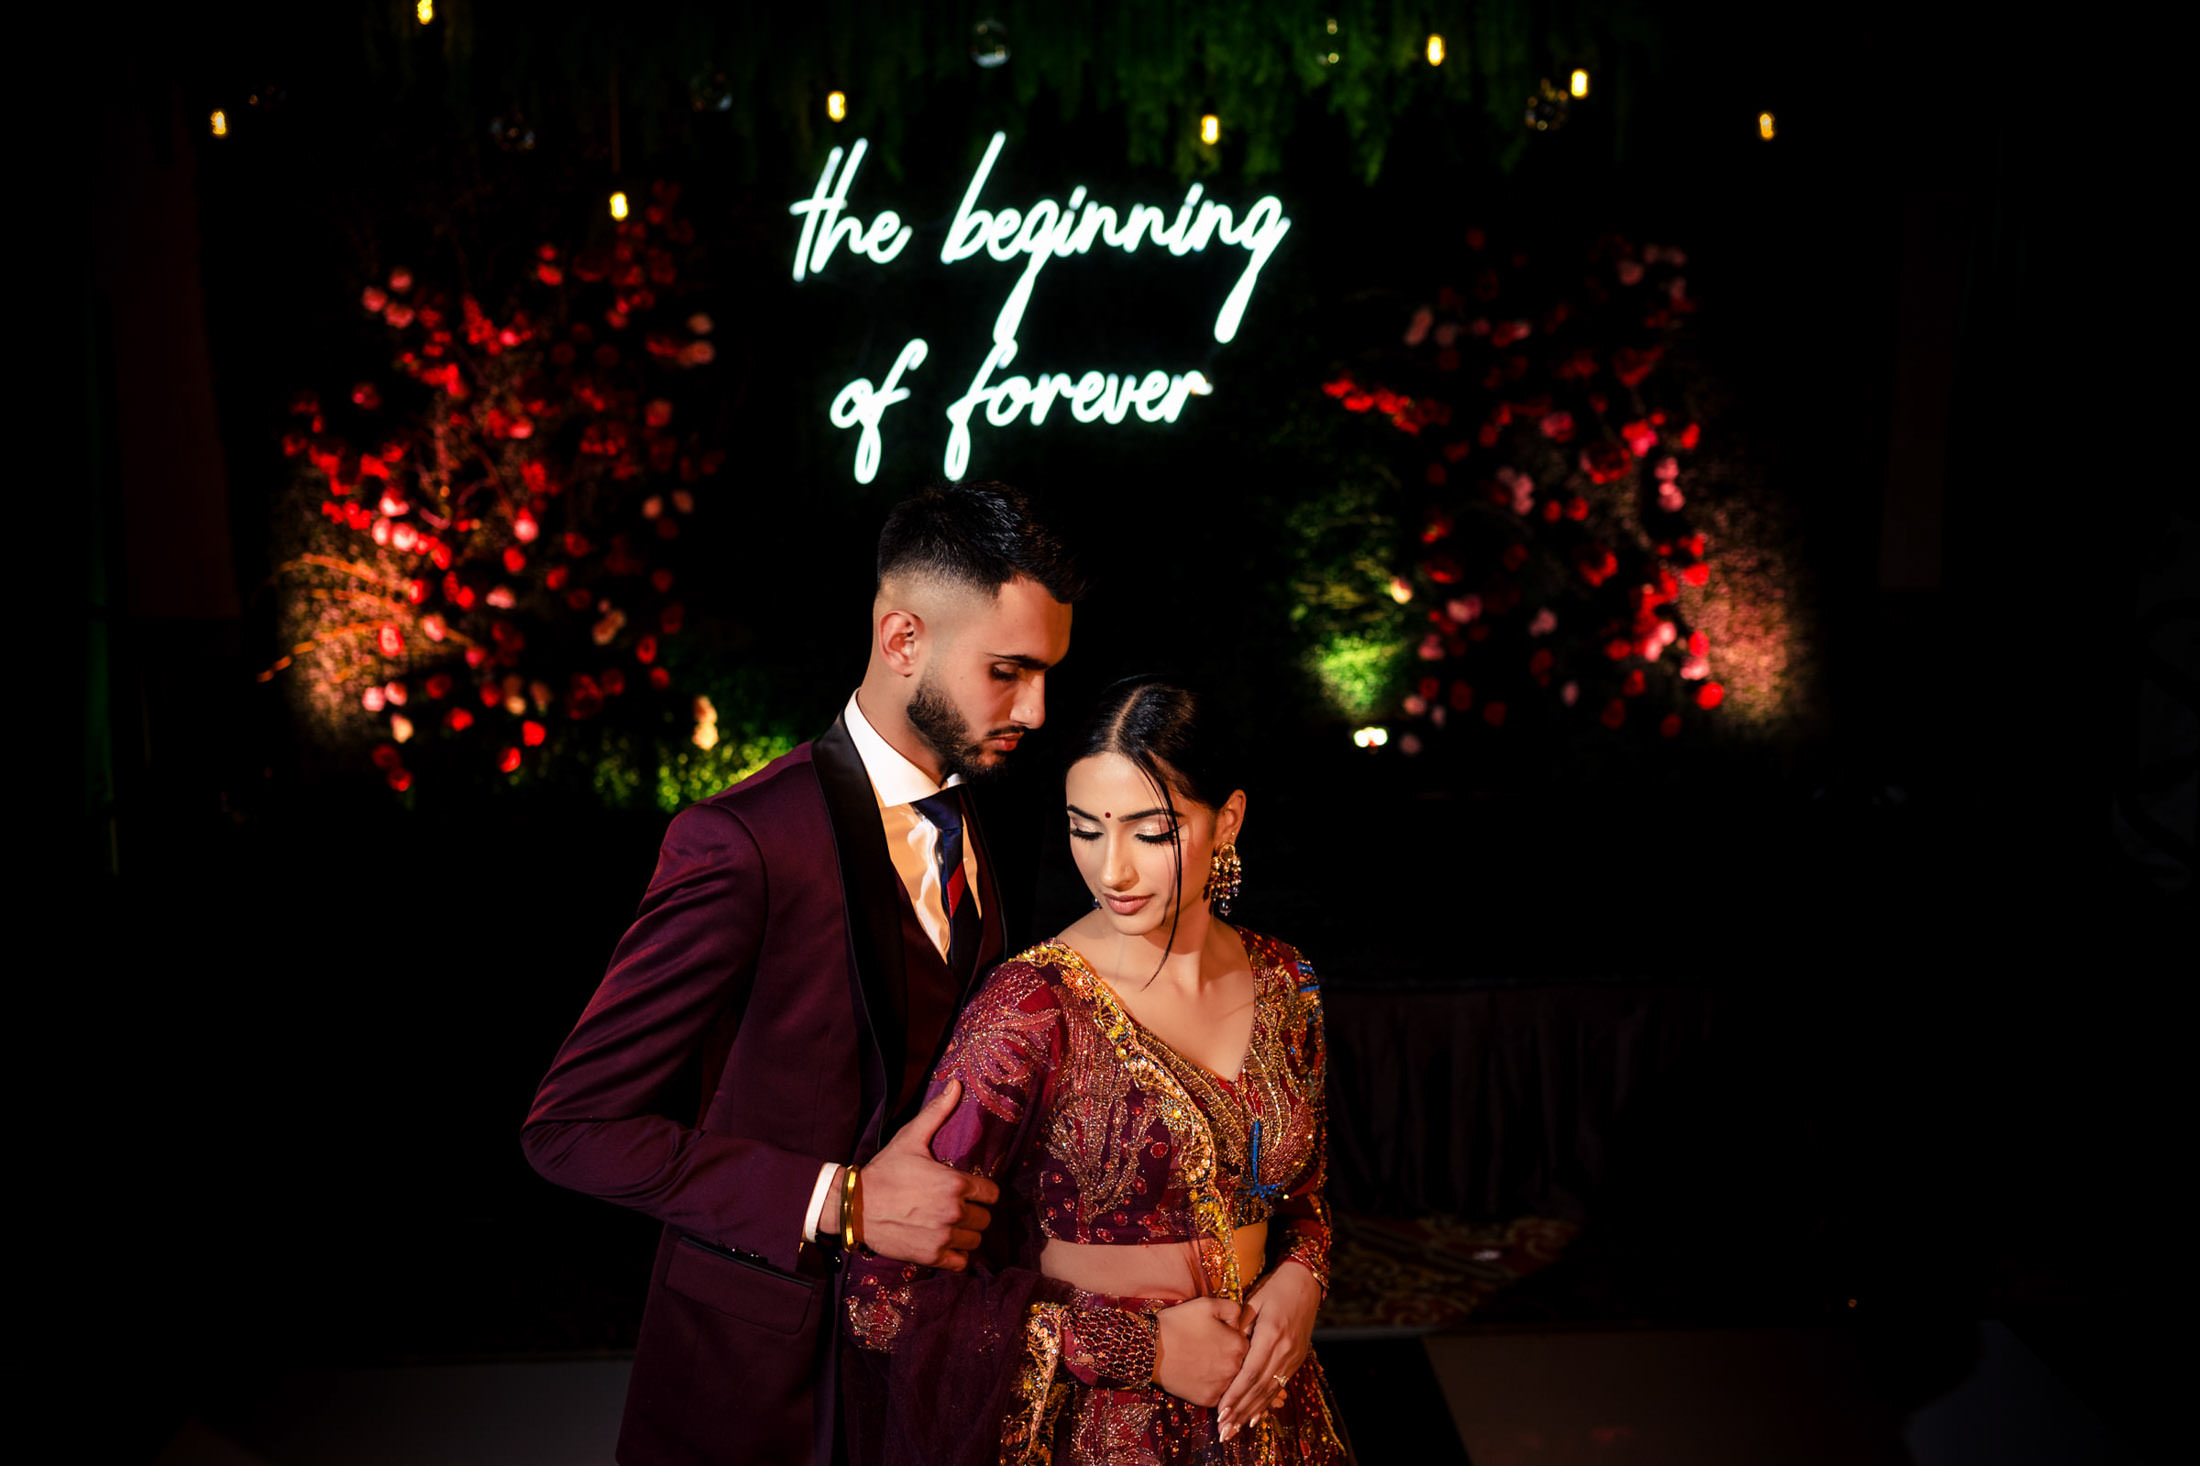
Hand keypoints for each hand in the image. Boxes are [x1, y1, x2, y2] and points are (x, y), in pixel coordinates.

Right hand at [852, 1080, 1000, 1270]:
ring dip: (966, 1235)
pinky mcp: (932, 1257)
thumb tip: (956, 1084)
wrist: (853, 1206)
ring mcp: (943, 1237)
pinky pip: (962, 1263)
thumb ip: (937, 1112)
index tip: (969, 1191)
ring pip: (976, 1242)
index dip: (982, 1192)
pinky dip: (957, 1256)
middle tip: (956, 1208)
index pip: (992, 1194)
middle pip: (985, 1219)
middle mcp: (954, 1212)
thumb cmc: (885, 1171)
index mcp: (955, 1184)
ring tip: (949, 1226)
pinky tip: (944, 1244)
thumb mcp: (910, 1138)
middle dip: (974, 1214)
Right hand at [1153, 1297, 1250, 1407]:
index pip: (1246, 1343)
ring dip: (1220, 1372)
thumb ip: (1233, 1308)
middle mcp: (1235, 1369)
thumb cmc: (1178, 1323)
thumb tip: (1241, 1321)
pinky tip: (1195, 1374)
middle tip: (1206, 1347)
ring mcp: (1222, 1387)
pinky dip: (1209, 1385)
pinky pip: (1217, 1394)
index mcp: (1238, 1345)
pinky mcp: (1207, 1400)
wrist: (1150, 1348)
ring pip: (1230, 1380)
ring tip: (1200, 1360)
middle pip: (1240, 1363)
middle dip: (1227, 1356)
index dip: (1231, 1337)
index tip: (1216, 1334)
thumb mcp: (1207, 1304)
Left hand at [1215, 1261, 1319, 1438]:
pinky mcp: (1297, 1359)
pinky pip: (1280, 1386)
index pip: (1250, 1372)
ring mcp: (1293, 1356)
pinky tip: (1256, 1416)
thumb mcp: (1253, 1301)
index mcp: (1271, 1334)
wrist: (1305, 1283)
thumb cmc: (1274, 1288)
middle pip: (1260, 1387)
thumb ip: (1240, 1325)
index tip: (1221, 1410)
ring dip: (1252, 1412)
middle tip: (1224, 1429)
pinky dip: (1267, 1403)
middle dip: (1241, 1410)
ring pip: (1271, 1391)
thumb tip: (1227, 1347)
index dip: (1235, 1394)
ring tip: (1236, 1428)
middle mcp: (1285, 1350)